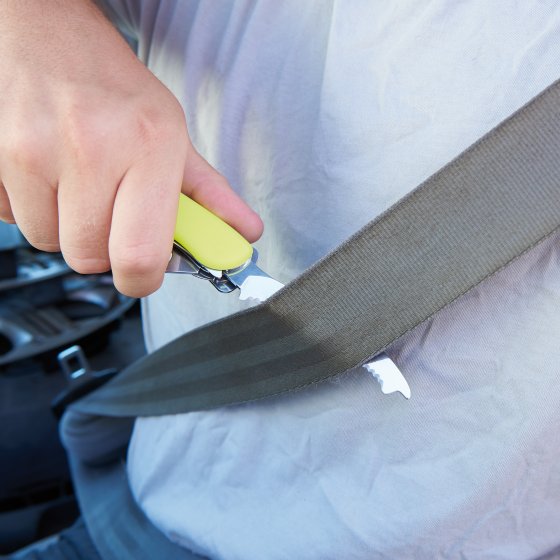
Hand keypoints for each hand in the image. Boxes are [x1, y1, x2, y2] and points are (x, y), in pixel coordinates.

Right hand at [0, 0, 262, 296]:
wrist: (46, 30)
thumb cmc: (114, 86)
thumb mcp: (174, 134)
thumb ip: (210, 194)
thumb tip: (244, 234)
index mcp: (149, 145)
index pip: (141, 255)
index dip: (142, 279)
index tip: (144, 273)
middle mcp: (91, 148)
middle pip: (90, 257)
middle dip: (104, 248)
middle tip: (112, 212)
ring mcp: (33, 149)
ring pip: (50, 241)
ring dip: (67, 227)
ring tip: (78, 185)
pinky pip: (13, 219)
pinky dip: (33, 209)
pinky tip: (47, 175)